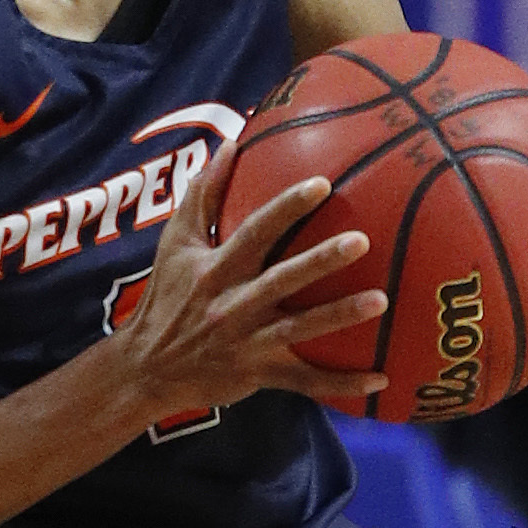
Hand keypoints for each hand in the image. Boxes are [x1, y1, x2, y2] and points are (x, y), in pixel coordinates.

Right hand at [108, 162, 386, 428]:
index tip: (322, 184)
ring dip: (340, 316)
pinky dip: (342, 384)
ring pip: (300, 329)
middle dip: (321, 260)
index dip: (286, 208)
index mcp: (216, 269)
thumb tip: (230, 144)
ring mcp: (248, 342)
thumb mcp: (175, 243)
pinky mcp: (260, 375)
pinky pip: (306, 381)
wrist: (147, 368)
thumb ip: (203, 194)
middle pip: (283, 278)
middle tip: (362, 241)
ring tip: (381, 300)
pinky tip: (381, 379)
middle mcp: (233, 304)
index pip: (254, 232)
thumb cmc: (167, 296)